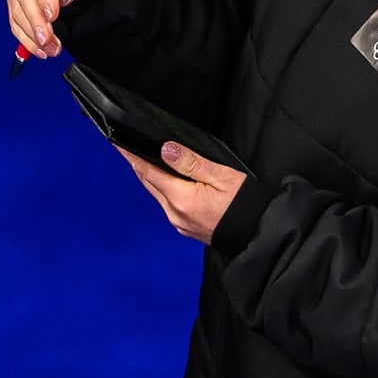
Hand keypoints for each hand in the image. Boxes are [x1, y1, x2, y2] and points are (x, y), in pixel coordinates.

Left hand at [118, 141, 244, 242]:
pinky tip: (167, 180)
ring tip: (145, 159)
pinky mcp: (186, 228)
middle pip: (149, 183)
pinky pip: (167, 204)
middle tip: (128, 146)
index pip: (148, 172)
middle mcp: (175, 214)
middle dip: (138, 164)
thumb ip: (191, 163)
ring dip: (151, 177)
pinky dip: (163, 189)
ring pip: (158, 194)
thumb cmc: (247, 204)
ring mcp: (180, 223)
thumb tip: (166, 150)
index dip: (131, 156)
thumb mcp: (222, 176)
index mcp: (182, 199)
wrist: (260, 234)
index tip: (118, 143)